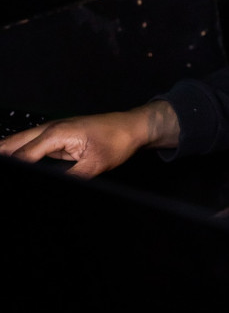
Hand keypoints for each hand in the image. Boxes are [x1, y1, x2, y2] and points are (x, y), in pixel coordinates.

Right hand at [0, 101, 179, 179]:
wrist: (131, 127)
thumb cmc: (117, 140)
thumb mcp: (94, 165)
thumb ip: (70, 178)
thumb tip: (54, 184)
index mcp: (57, 133)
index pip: (24, 155)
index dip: (13, 167)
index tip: (8, 180)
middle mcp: (51, 129)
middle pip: (14, 143)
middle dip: (3, 155)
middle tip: (1, 168)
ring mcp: (53, 131)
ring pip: (21, 141)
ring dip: (9, 151)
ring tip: (3, 162)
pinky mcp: (58, 137)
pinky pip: (32, 144)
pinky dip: (20, 152)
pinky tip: (16, 159)